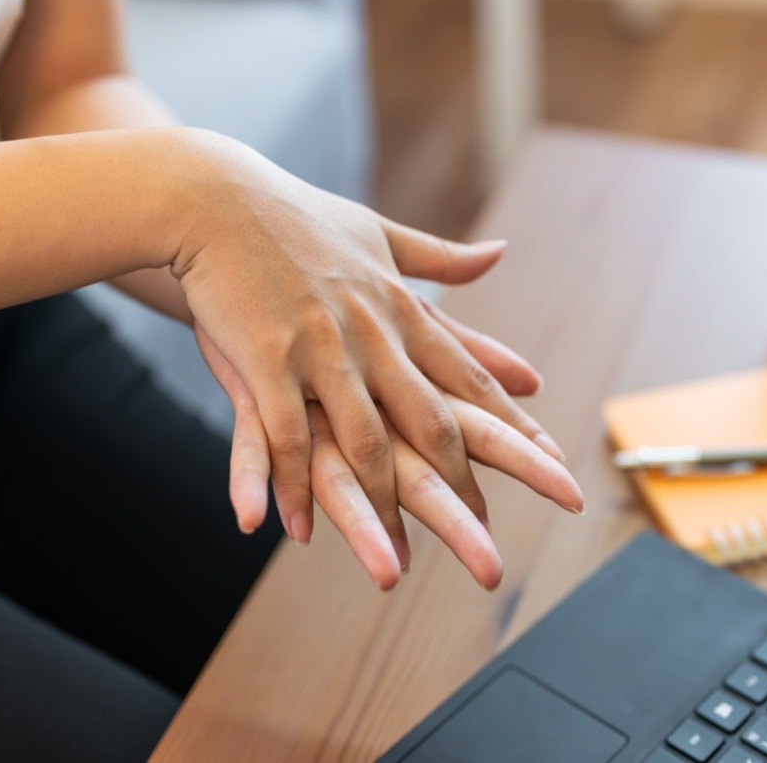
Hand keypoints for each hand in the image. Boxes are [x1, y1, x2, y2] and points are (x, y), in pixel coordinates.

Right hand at [178, 133, 579, 583]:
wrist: (216, 199)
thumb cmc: (300, 220)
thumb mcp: (382, 235)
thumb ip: (442, 259)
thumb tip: (499, 253)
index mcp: (405, 310)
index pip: (470, 381)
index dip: (513, 429)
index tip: (551, 467)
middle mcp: (375, 336)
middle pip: (433, 425)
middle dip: (465, 493)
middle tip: (491, 551)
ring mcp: (322, 352)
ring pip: (364, 445)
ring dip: (381, 511)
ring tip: (394, 566)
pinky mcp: (266, 363)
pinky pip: (285, 440)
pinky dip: (292, 489)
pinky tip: (294, 531)